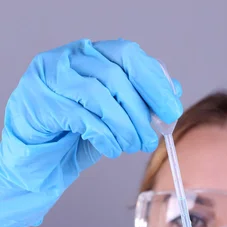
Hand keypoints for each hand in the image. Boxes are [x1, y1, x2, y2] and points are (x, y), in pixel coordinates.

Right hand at [0, 39, 181, 226]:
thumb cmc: (74, 134)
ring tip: (133, 146)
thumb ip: (140, 100)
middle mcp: (69, 59)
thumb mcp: (114, 118)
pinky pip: (79, 116)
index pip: (128, 55)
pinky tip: (112, 149)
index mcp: (91, 55)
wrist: (38, 159)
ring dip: (124, 125)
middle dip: (140, 111)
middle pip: (114, 75)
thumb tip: (175, 89)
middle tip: (151, 139)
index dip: (154, 82)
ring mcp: (49, 77)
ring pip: (98, 94)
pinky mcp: (38, 102)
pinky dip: (103, 135)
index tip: (171, 111)